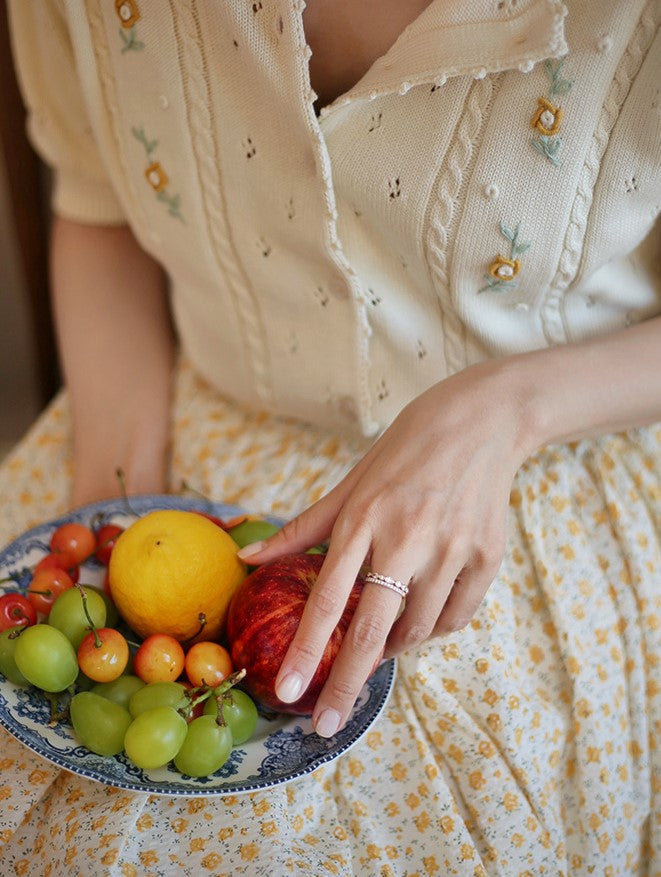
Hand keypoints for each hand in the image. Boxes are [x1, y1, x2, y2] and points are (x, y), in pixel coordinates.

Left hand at [238, 360, 535, 736]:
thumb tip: (248, 557)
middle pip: (372, 631)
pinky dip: (434, 630)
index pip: (328, 599)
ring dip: (391, 650)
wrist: (483, 420)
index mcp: (366, 518)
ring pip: (417, 630)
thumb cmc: (405, 448)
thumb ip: (302, 528)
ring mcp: (452, 550)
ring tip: (377, 647)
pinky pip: (457, 617)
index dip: (305, 650)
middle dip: (346, 685)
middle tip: (325, 726)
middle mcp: (408, 539)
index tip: (286, 693)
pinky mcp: (487, 557)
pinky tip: (419, 621)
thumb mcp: (351, 481)